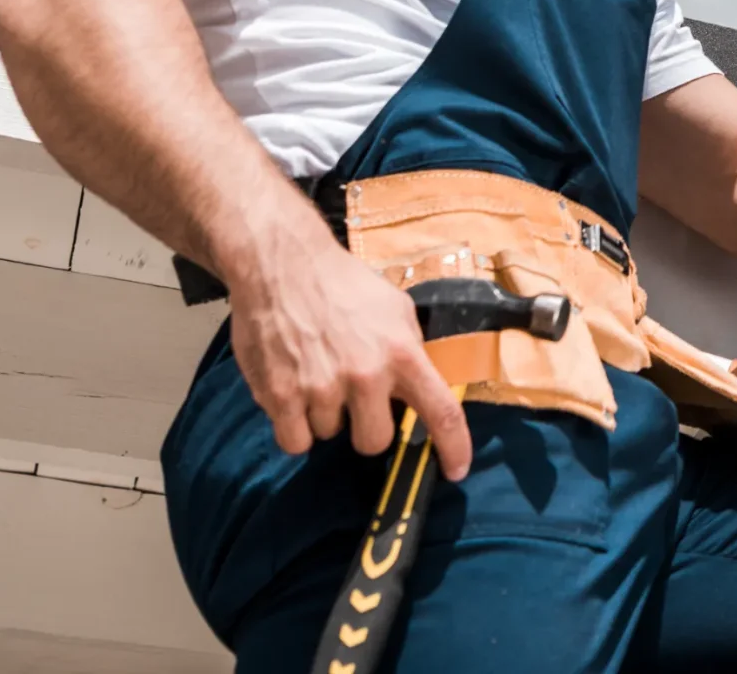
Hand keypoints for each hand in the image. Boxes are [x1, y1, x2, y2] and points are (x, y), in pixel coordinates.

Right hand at [227, 236, 473, 481]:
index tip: (456, 471)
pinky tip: (293, 395)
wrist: (283, 265)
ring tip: (315, 376)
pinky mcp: (280, 396)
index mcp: (402, 353)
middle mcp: (365, 375)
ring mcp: (321, 389)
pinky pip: (294, 441)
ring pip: (329, 437)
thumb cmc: (342, 284)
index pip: (441, 411)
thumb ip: (410, 348)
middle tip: (353, 398)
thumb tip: (420, 385)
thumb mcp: (395, 307)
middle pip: (374, 441)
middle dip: (366, 426)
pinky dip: (293, 426)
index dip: (453, 448)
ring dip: (324, 417)